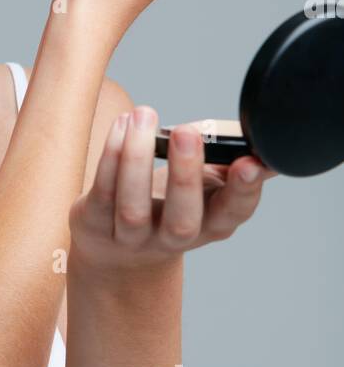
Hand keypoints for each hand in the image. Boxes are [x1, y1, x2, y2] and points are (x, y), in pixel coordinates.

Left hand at [67, 106, 276, 277]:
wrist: (117, 251)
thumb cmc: (170, 204)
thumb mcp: (206, 187)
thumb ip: (233, 163)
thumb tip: (270, 140)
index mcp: (211, 224)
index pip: (233, 213)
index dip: (243, 190)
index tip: (248, 162)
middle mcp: (173, 238)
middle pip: (182, 220)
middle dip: (186, 175)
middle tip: (187, 132)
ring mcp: (132, 238)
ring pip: (134, 209)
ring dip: (138, 159)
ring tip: (145, 115)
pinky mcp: (96, 225)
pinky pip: (103, 192)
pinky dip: (111, 156)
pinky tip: (122, 125)